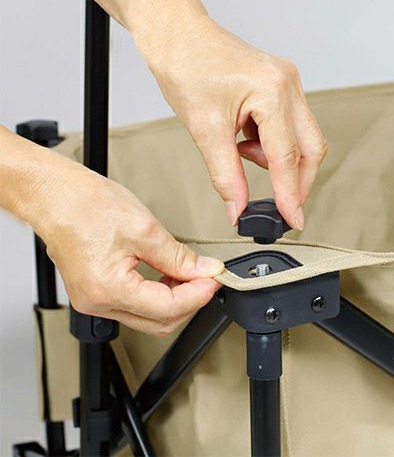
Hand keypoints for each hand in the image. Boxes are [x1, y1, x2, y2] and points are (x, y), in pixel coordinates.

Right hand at [34, 156, 223, 335]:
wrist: (55, 195)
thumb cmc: (86, 205)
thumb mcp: (145, 229)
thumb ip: (179, 257)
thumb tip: (205, 270)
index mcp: (108, 290)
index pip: (169, 308)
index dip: (199, 294)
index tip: (215, 279)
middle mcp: (97, 303)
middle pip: (160, 321)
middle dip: (189, 300)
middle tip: (206, 277)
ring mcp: (93, 301)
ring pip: (148, 317)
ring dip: (174, 299)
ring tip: (188, 273)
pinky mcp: (94, 293)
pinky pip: (133, 306)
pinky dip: (156, 295)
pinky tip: (166, 276)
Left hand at [136, 14, 327, 229]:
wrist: (177, 36)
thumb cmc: (186, 68)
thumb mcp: (205, 129)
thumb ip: (226, 174)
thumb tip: (238, 208)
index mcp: (272, 91)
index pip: (287, 156)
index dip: (290, 194)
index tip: (293, 220)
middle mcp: (288, 84)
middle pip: (310, 148)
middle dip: (296, 180)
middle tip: (279, 203)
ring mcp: (287, 83)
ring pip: (301, 138)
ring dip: (277, 160)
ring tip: (240, 152)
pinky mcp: (279, 86)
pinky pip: (287, 126)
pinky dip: (270, 144)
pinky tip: (243, 140)